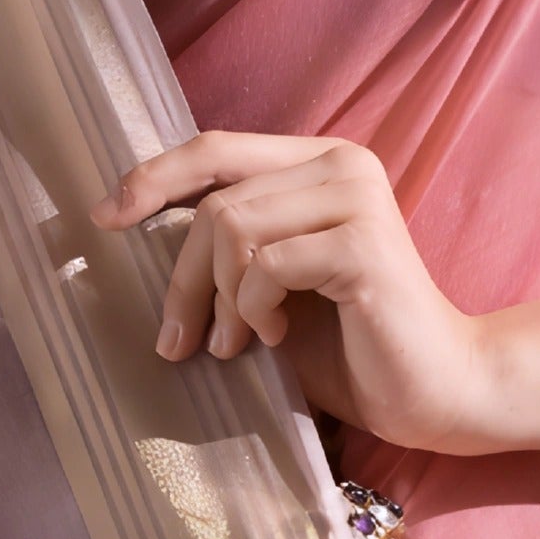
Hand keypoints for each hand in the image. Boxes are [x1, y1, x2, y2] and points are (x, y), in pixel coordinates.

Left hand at [88, 128, 486, 446]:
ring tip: (234, 343)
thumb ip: (231, 243)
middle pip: (217, 201)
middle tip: (177, 339)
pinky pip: (266, 265)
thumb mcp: (273, 282)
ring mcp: (357, 199)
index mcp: (322, 161)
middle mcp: (343, 163)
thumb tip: (133, 222)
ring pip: (233, 228)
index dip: (154, 177)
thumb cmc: (349, 342)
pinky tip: (272, 339)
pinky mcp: (364, 243)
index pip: (217, 148)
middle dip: (182, 277)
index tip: (104, 218)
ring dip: (219, 299)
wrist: (434, 390)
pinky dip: (253, 310)